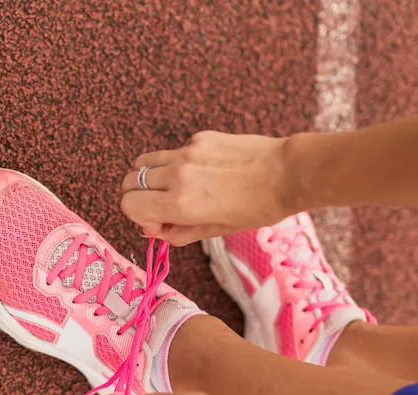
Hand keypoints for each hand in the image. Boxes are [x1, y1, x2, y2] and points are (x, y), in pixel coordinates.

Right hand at [120, 131, 301, 245]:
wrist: (288, 173)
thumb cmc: (258, 207)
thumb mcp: (217, 231)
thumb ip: (180, 232)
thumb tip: (158, 231)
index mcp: (180, 203)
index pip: (129, 205)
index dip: (139, 218)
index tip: (159, 224)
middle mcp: (177, 175)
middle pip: (130, 182)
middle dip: (139, 198)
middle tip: (161, 207)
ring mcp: (187, 152)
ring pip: (144, 162)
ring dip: (149, 179)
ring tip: (172, 188)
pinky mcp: (199, 138)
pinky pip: (172, 152)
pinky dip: (176, 164)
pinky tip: (203, 172)